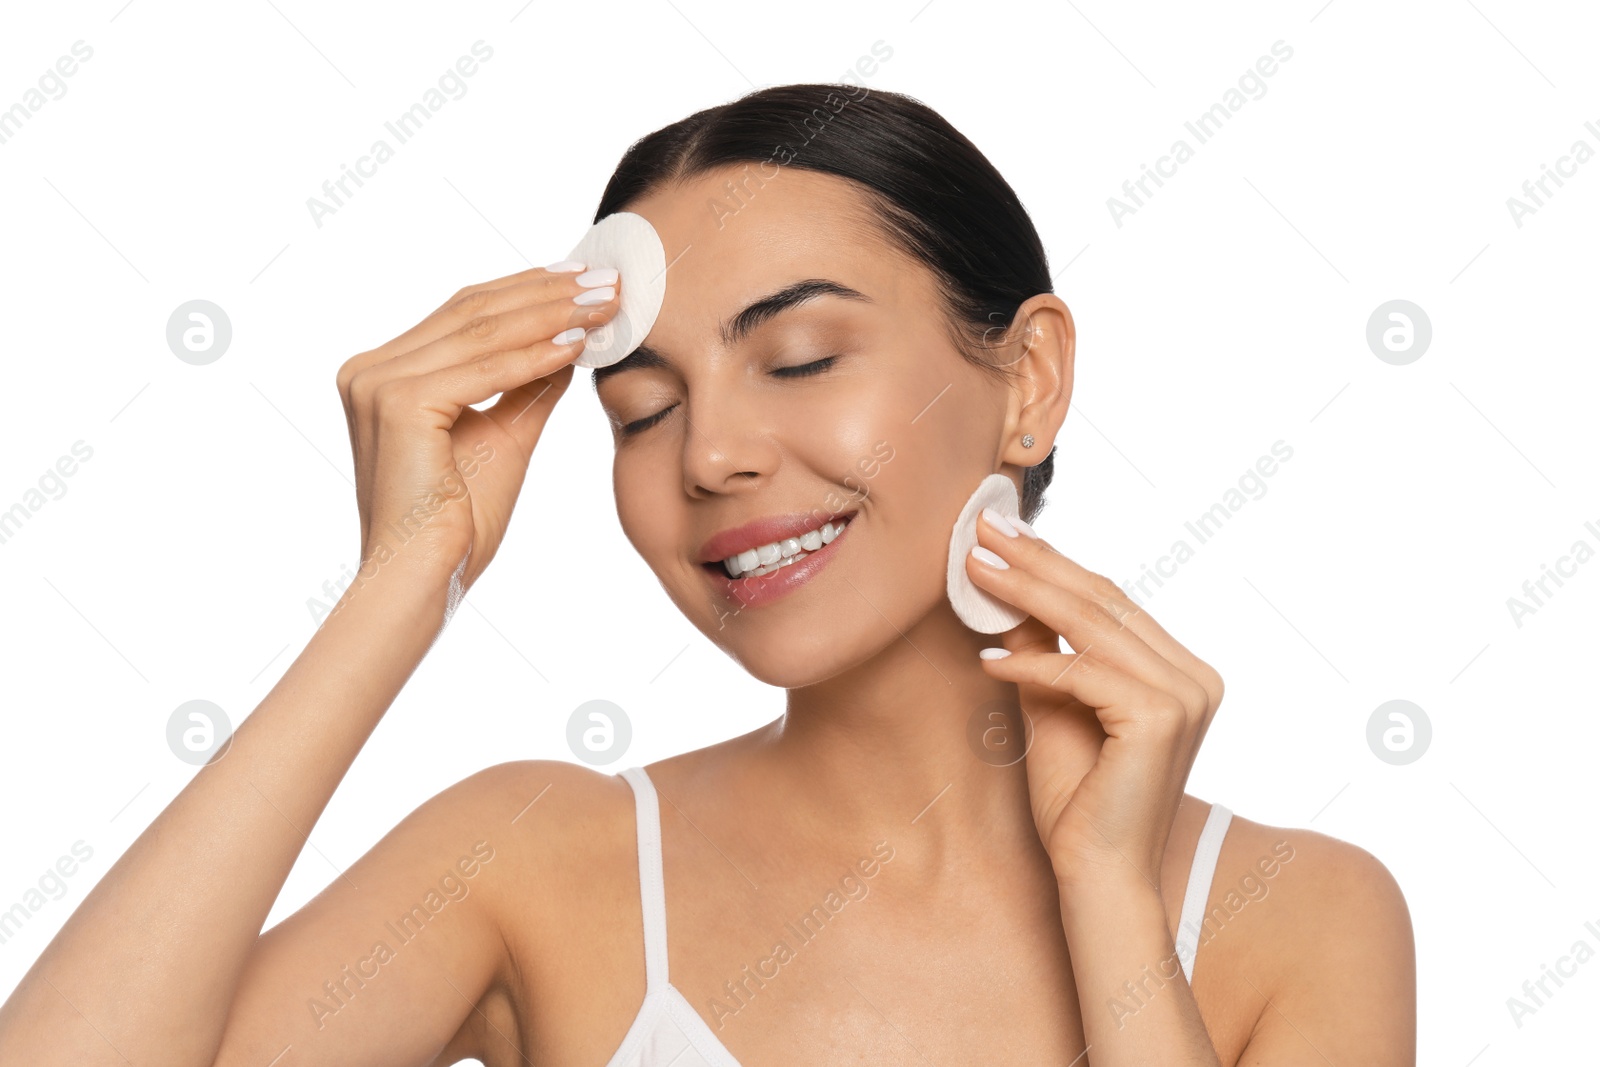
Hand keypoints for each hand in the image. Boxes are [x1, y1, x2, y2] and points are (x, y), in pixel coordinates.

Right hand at [334, 264, 619, 597]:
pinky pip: (482, 371)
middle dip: (546, 292)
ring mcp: (376, 383)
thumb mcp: (504, 436)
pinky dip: (533, 356)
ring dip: (550, 315)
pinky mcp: (395, 403)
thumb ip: (528, 385)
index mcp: (383, 373)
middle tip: (606, 279)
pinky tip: (577, 344)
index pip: (465, 313)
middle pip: (472, 311)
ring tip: (604, 304)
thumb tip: (569, 340)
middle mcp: (370, 370)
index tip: (585, 279)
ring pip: (481, 332)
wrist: (425, 578)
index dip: (528, 290)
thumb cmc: (458, 522)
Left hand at [965, 508, 1224, 889]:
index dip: (1054, 561)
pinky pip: (1080, 673)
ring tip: (973, 569)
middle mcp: (1197, 676)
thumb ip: (1043, 646)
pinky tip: (986, 659)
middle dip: (1037, 561)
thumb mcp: (1052, 703)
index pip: (1111, 599)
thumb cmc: (1077, 800)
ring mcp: (1187, 695)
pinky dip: (1030, 662)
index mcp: (1183, 670)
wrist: (1097, 874)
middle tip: (982, 530)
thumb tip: (1007, 585)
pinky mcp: (1161, 717)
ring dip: (1026, 592)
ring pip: (1092, 625)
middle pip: (1103, 600)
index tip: (1002, 533)